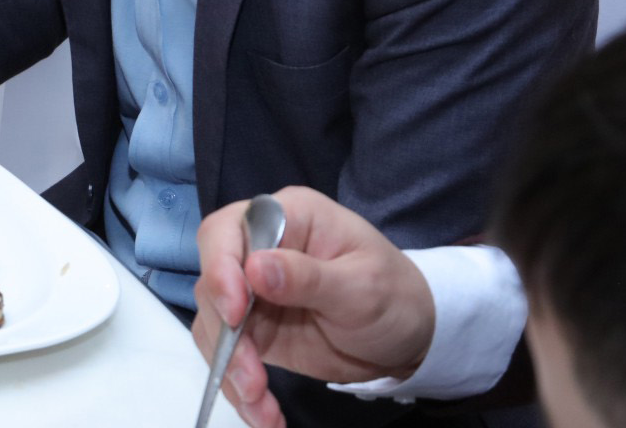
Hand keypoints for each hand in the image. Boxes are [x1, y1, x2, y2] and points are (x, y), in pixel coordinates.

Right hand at [191, 188, 437, 427]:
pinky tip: (263, 414)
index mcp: (289, 217)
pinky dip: (239, 386)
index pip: (228, 231)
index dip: (220, 268)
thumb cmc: (395, 296)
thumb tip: (255, 268)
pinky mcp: (257, 330)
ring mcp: (255, 291)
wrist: (411, 337)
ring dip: (229, 367)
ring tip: (259, 402)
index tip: (234, 313)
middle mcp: (262, 249)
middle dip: (224, 332)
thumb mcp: (362, 287)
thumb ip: (309, 278)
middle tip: (249, 376)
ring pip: (215, 324)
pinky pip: (230, 355)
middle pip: (213, 280)